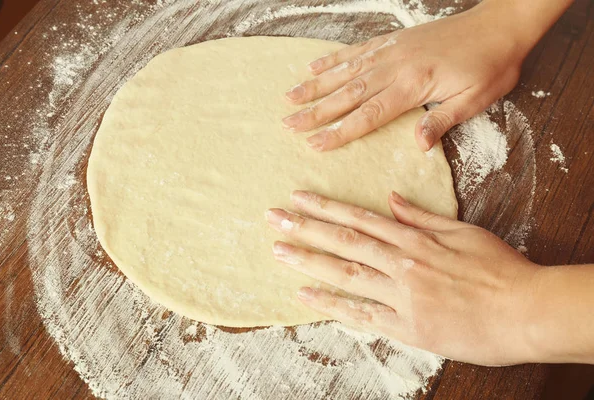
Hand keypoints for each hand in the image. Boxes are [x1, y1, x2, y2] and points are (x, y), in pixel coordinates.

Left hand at [265, 191, 540, 365]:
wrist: (525, 312)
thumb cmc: (500, 270)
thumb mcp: (465, 232)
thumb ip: (423, 217)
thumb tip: (391, 199)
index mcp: (416, 239)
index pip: (360, 218)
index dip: (326, 206)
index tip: (299, 197)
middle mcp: (402, 263)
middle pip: (344, 241)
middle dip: (305, 227)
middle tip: (273, 218)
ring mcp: (401, 295)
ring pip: (346, 274)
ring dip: (309, 260)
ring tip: (279, 250)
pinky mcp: (406, 326)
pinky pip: (361, 314)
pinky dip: (331, 305)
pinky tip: (305, 296)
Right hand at [282, 2, 530, 150]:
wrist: (500, 25)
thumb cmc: (491, 65)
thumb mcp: (474, 99)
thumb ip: (441, 120)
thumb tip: (418, 146)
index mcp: (413, 85)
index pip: (368, 114)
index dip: (340, 131)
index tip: (314, 143)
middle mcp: (395, 66)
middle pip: (347, 93)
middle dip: (316, 111)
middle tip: (288, 123)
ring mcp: (391, 50)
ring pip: (345, 70)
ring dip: (315, 85)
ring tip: (290, 96)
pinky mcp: (393, 39)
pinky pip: (357, 49)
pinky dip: (333, 57)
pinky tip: (314, 65)